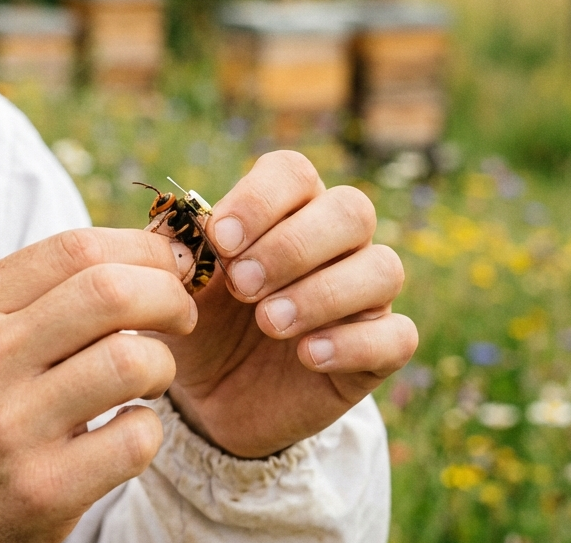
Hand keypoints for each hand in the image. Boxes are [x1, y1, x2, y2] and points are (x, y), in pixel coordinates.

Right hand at [0, 228, 198, 542]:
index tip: (169, 266)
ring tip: (149, 377)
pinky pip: (136, 438)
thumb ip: (34, 294)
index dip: (142, 249)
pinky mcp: (43, 489)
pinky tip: (126, 430)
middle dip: (169, 296)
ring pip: (132, 362)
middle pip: (110, 292)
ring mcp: (11, 426)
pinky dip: (148, 430)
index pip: (74, 249)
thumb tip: (144, 250)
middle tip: (180, 316)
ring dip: (163, 365)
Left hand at [164, 150, 417, 458]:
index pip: (293, 172)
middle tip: (244, 285)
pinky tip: (307, 355)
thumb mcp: (172, 288)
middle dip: (294, 246)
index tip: (221, 240)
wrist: (212, 399)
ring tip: (269, 322)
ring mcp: (364, 296)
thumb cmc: (197, 324)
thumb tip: (180, 224)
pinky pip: (399, 335)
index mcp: (284, 210)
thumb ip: (173, 251)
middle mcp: (335, 243)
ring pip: (383, 268)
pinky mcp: (379, 351)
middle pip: (351, 210)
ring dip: (323, 293)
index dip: (261, 199)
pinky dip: (354, 342)